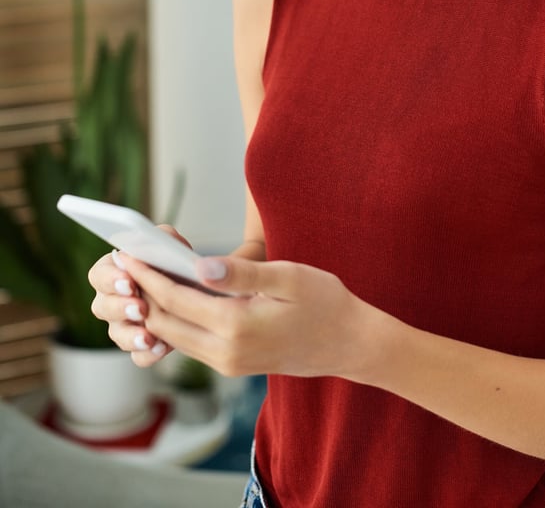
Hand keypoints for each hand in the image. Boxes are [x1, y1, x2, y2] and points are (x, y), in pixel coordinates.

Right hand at [87, 225, 191, 364]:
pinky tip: (161, 348)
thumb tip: (149, 242)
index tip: (128, 280)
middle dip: (120, 307)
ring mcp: (124, 325)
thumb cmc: (177, 263)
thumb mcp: (171, 244)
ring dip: (131, 335)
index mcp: (114, 271)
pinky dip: (147, 354)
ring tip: (148, 336)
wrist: (201, 290)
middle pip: (102, 307)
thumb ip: (160, 238)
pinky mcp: (141, 346)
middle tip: (139, 307)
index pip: (99, 275)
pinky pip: (137, 356)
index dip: (110, 279)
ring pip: (117, 334)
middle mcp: (113, 299)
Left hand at [118, 253, 386, 379]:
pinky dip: (174, 321)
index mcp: (236, 327)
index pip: (176, 299)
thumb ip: (241, 273)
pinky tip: (169, 299)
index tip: (127, 253)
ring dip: (154, 309)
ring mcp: (227, 364)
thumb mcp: (288, 276)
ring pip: (174, 336)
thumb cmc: (325, 302)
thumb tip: (199, 266)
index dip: (147, 276)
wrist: (349, 344)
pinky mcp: (232, 365)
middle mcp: (225, 353)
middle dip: (141, 294)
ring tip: (139, 277)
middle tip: (121, 264)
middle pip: (165, 323)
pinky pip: (191, 343)